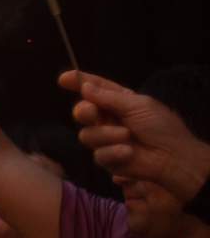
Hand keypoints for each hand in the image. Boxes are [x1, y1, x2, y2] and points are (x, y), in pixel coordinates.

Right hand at [64, 71, 209, 202]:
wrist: (172, 157)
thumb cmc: (161, 127)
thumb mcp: (138, 105)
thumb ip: (110, 98)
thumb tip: (85, 87)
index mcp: (119, 102)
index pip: (96, 89)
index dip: (80, 82)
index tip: (65, 78)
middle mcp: (109, 119)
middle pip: (83, 112)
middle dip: (84, 111)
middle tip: (92, 111)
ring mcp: (106, 139)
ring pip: (87, 135)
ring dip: (106, 134)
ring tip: (126, 136)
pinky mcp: (107, 159)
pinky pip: (98, 154)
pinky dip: (113, 152)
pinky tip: (128, 152)